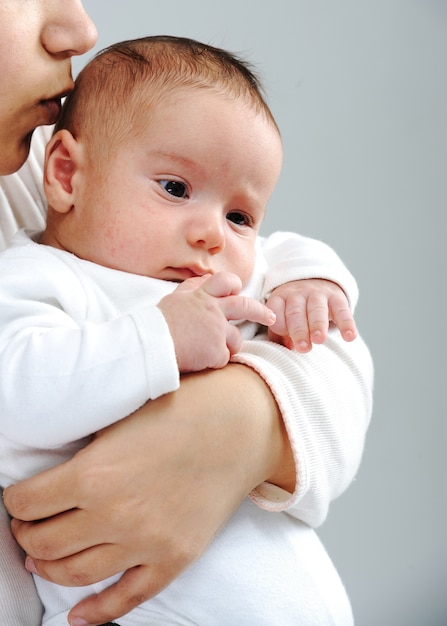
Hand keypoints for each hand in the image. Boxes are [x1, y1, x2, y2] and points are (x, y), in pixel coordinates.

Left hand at [4, 364, 290, 625]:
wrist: (243, 425)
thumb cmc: (184, 409)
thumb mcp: (123, 416)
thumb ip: (86, 452)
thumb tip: (54, 476)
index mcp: (95, 472)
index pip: (27, 501)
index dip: (15, 500)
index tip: (18, 497)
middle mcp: (115, 514)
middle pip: (44, 543)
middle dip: (26, 535)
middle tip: (27, 526)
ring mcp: (146, 542)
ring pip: (75, 574)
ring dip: (48, 569)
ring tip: (42, 558)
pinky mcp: (174, 557)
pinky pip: (127, 597)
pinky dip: (97, 612)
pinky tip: (78, 615)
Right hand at [158, 272, 275, 370]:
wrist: (150, 346)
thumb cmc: (156, 325)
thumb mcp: (173, 300)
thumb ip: (191, 289)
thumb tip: (203, 280)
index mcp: (201, 296)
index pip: (225, 282)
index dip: (234, 286)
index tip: (238, 292)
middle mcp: (213, 310)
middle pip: (245, 306)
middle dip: (261, 312)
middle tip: (271, 318)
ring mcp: (217, 330)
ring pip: (237, 339)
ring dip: (229, 347)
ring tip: (211, 352)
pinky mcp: (217, 350)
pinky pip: (224, 358)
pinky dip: (214, 362)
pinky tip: (199, 360)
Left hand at [266, 279, 356, 352]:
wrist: (315, 282)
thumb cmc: (294, 310)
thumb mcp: (283, 316)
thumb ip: (279, 334)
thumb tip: (286, 348)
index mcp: (280, 298)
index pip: (276, 311)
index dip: (279, 326)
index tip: (285, 340)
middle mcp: (298, 294)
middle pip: (296, 312)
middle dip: (299, 330)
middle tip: (303, 348)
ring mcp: (318, 294)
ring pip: (317, 309)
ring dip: (318, 325)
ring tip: (319, 340)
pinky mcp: (337, 297)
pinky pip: (342, 310)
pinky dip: (347, 323)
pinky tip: (350, 337)